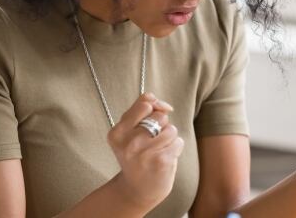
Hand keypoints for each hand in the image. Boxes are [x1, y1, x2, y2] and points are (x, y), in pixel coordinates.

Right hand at [107, 92, 183, 211]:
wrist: (137, 190)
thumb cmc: (137, 156)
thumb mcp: (130, 132)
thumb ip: (143, 111)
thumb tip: (165, 106)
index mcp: (117, 132)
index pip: (144, 104)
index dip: (154, 107)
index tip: (152, 119)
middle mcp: (128, 142)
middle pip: (160, 116)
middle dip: (161, 126)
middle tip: (151, 142)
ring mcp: (144, 152)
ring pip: (171, 129)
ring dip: (169, 139)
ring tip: (158, 151)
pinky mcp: (161, 161)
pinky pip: (178, 142)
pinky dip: (175, 149)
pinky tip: (164, 159)